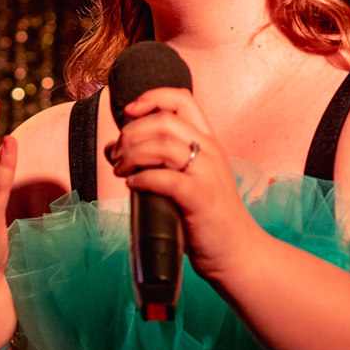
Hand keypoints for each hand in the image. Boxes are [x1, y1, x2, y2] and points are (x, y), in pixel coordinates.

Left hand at [105, 86, 260, 283]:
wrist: (237, 250)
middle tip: (117, 155)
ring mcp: (206, 173)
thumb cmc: (206, 216)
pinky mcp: (199, 198)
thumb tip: (112, 148)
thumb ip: (155, 160)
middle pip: (164, 120)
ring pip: (162, 144)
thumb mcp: (186, 178)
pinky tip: (133, 185)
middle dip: (131, 133)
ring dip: (132, 155)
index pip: (180, 99)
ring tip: (121, 171)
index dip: (150, 98)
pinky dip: (142, 179)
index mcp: (208, 141)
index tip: (128, 113)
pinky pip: (164, 178)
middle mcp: (210, 151)